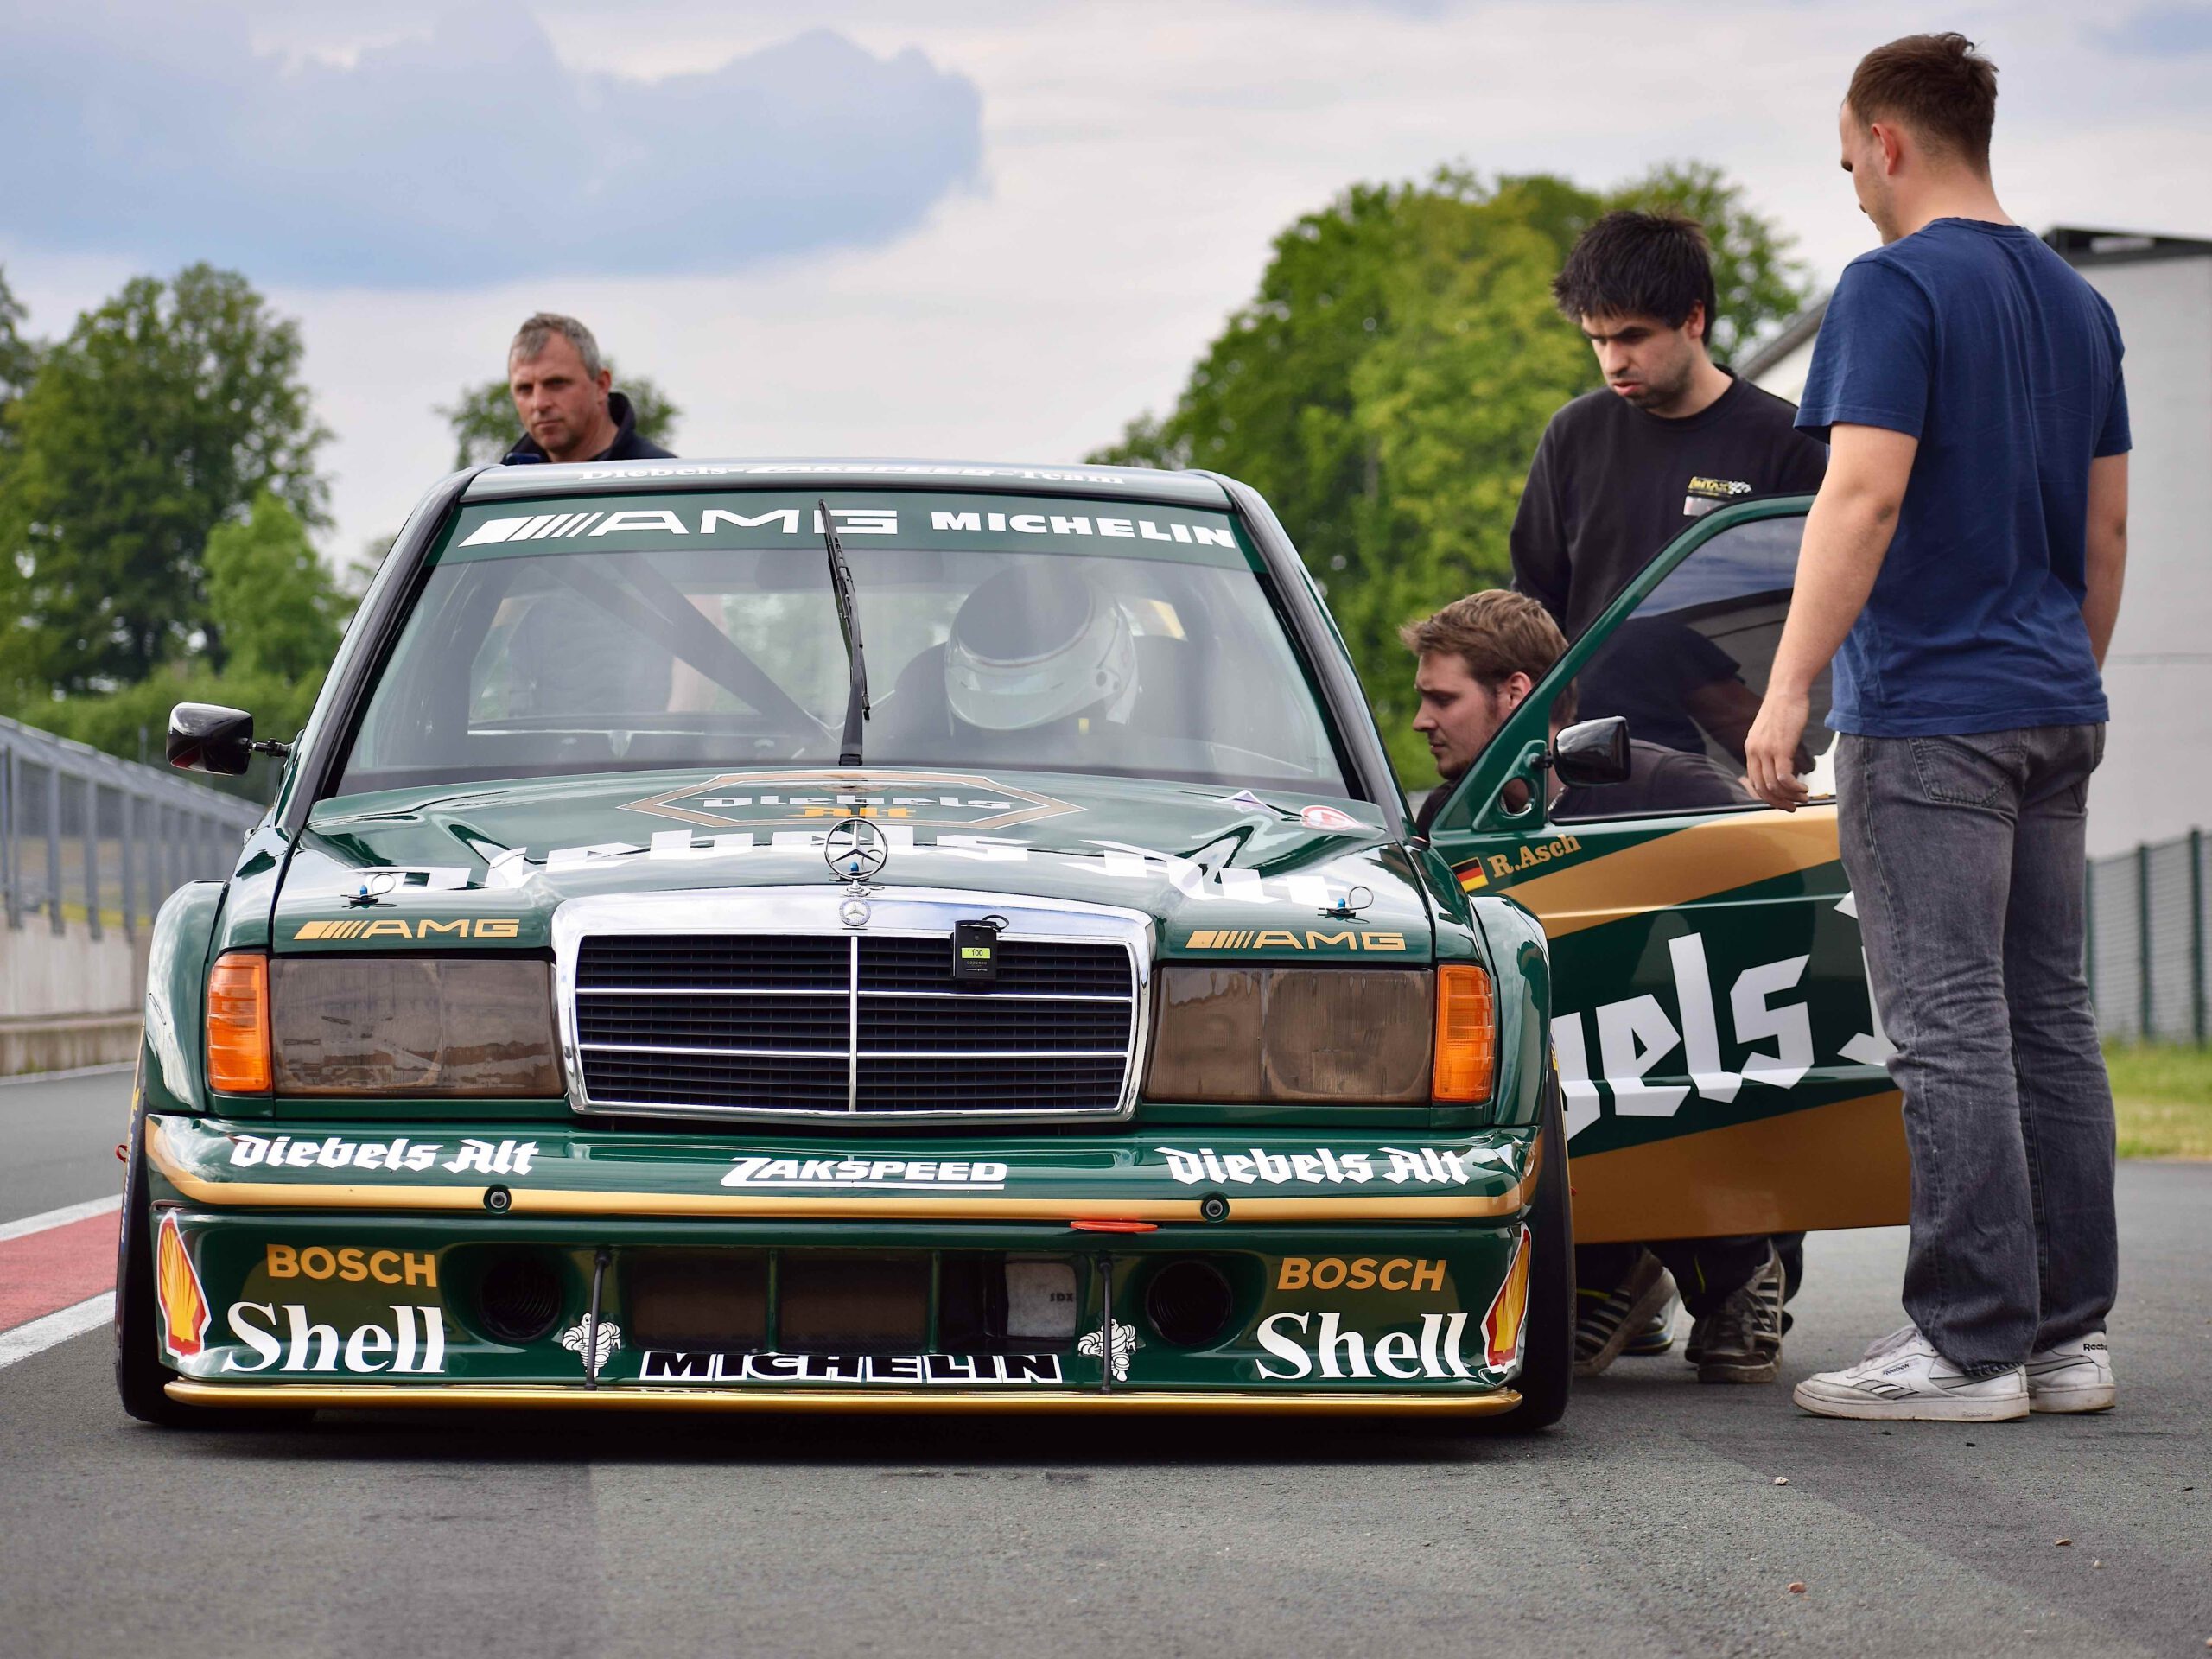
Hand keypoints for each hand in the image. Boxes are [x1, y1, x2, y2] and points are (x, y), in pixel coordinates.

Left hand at [1742, 686, 1812, 811]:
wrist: (1787, 690)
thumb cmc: (1784, 708)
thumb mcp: (1771, 730)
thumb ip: (1771, 747)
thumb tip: (1781, 762)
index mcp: (1750, 748)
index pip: (1754, 781)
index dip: (1768, 796)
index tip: (1782, 801)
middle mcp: (1754, 751)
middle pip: (1762, 788)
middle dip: (1778, 802)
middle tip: (1792, 807)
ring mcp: (1766, 750)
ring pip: (1774, 785)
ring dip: (1790, 796)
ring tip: (1803, 798)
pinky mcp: (1780, 748)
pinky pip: (1784, 777)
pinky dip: (1794, 788)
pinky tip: (1804, 788)